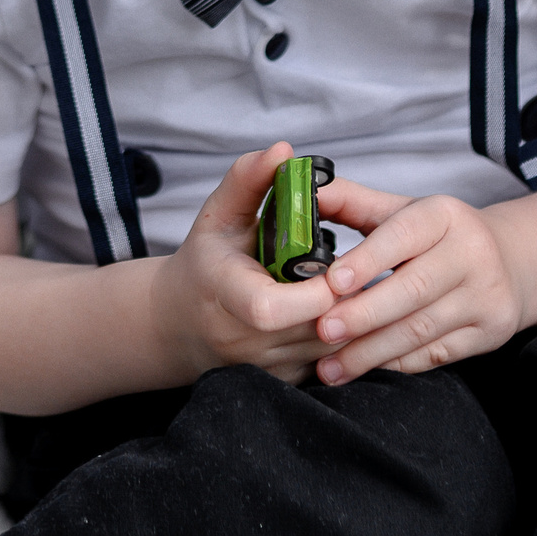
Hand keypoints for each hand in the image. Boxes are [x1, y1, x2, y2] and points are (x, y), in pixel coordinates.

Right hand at [151, 144, 339, 384]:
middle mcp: (243, 341)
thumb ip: (248, 179)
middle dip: (346, 297)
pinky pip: (331, 365)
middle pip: (314, 328)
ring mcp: (264, 369)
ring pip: (332, 349)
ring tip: (352, 284)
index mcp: (224, 295)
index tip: (334, 266)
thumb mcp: (218, 215)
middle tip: (358, 266)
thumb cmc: (205, 263)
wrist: (178, 326)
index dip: (311, 292)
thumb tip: (282, 151)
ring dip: (352, 316)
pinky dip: (345, 337)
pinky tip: (340, 310)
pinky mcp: (284, 384)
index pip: (269, 309)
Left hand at [309, 182, 529, 384]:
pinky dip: (394, 364)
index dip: (368, 259)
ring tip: (329, 366)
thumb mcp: (402, 211)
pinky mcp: (490, 332)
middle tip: (322, 330)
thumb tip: (300, 188)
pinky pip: (435, 354)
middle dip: (363, 314)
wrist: (512, 261)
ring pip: (422, 329)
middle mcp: (472, 253)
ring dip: (370, 351)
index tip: (332, 282)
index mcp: (445, 215)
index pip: (404, 235)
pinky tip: (363, 370)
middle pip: (413, 289)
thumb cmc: (439, 236)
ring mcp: (486, 296)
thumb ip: (351, 202)